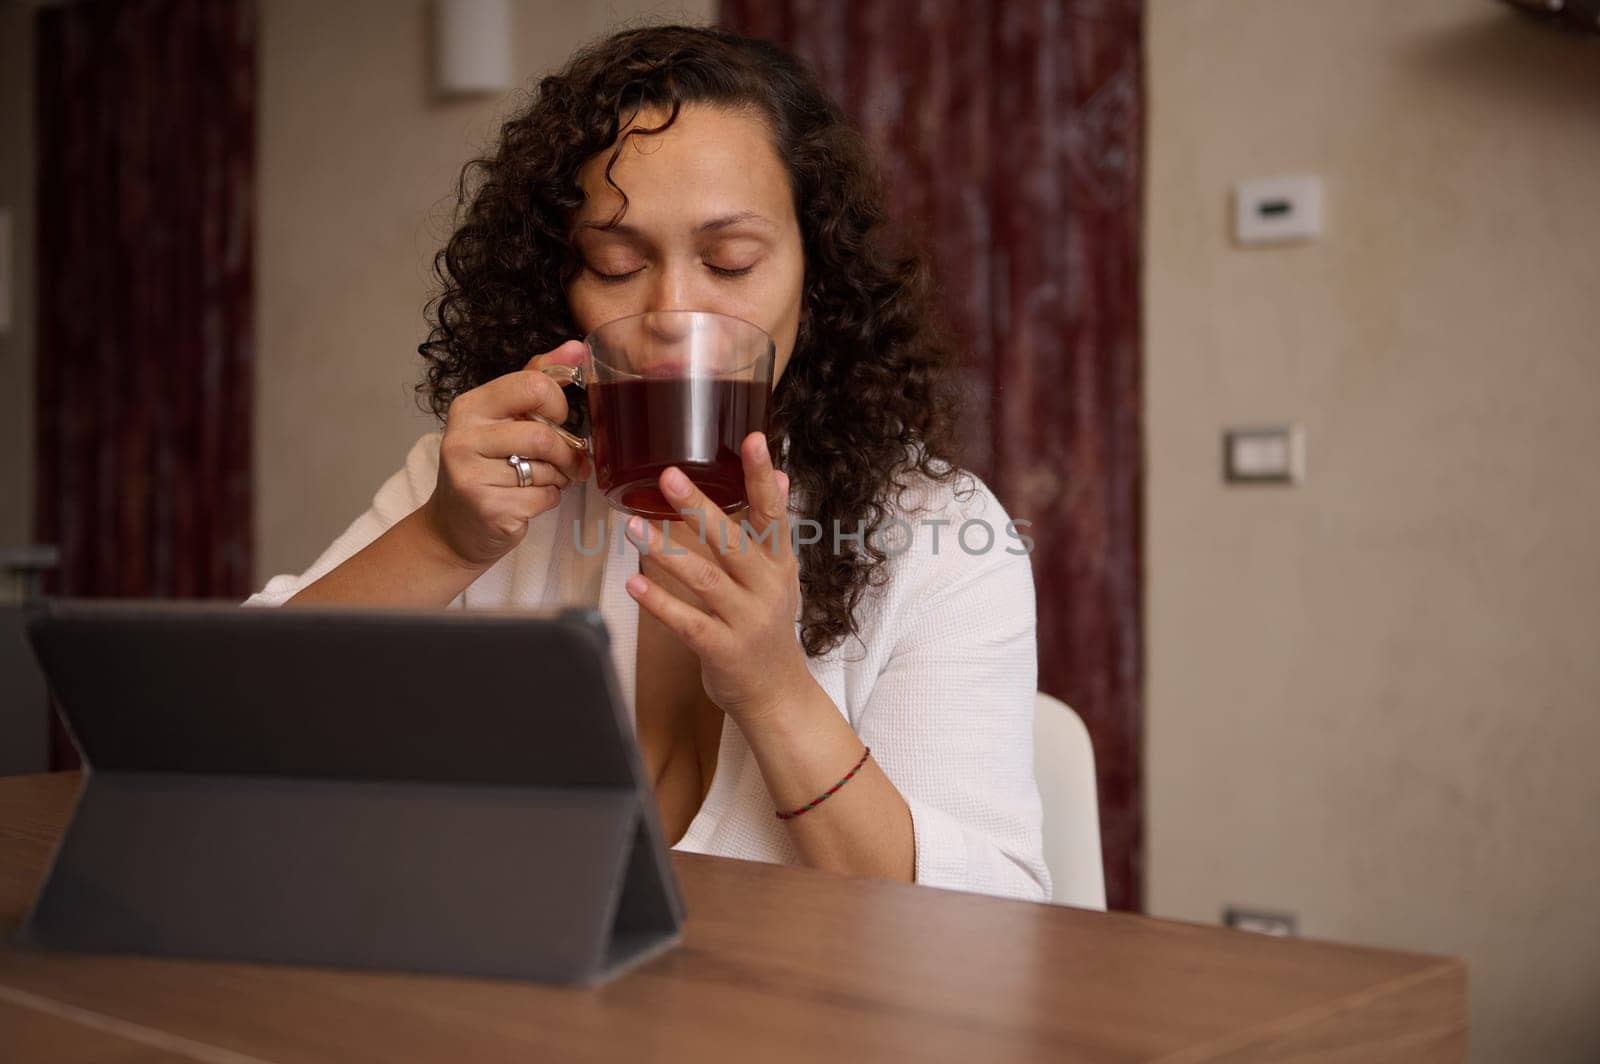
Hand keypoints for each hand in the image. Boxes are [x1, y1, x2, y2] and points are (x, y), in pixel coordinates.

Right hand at [421, 341, 591, 569]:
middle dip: (567, 450)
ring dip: (559, 476)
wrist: (454, 527)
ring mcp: (471, 475)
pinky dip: (549, 499)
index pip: (533, 385)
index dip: (558, 404)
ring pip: (546, 468)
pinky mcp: (487, 509)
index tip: (557, 418)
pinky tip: (530, 499)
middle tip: (569, 459)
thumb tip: (577, 348)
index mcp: (470, 406)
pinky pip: (544, 497)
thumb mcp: (504, 417)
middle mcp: (463, 437)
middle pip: (543, 434)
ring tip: (546, 478)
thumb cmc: (487, 466)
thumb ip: (538, 378)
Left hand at [622, 431, 808, 723]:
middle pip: (733, 542)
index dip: (763, 477)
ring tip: (632, 525)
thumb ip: (772, 529)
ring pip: (705, 579)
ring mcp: (746, 620)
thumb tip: (779, 476)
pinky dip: (660, 602)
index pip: (774, 513)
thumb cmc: (767, 626)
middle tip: (669, 475)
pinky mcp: (723, 649)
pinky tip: (634, 582)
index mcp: (779, 564)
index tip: (754, 439)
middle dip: (701, 507)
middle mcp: (767, 588)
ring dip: (667, 551)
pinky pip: (687, 622)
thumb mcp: (779, 575)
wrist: (777, 694)